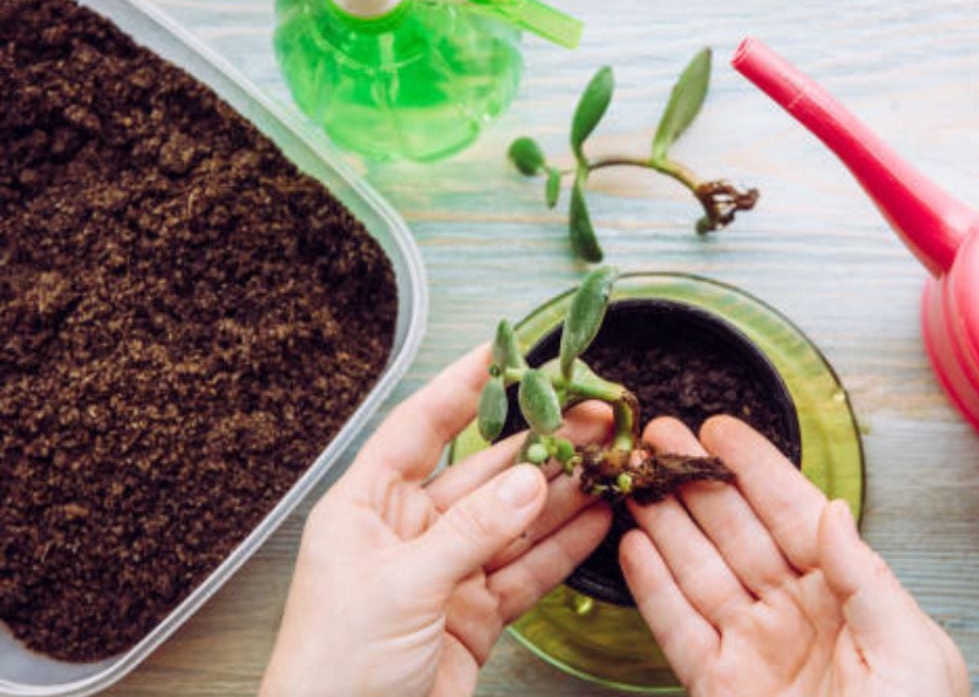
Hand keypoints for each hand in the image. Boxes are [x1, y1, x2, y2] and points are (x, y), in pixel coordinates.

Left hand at [260, 346, 611, 696]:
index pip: (421, 428)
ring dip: (561, 492)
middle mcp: (408, 532)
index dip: (463, 387)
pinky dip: (563, 546)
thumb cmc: (334, 669)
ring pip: (513, 520)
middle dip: (538, 442)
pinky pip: (526, 569)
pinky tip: (596, 518)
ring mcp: (445, 573)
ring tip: (608, 458)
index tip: (505, 351)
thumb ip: (472, 531)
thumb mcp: (402, 586)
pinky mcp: (475, 615)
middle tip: (590, 413)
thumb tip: (530, 481)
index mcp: (367, 507)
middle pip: (482, 472)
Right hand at [620, 416, 967, 696]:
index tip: (720, 429)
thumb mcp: (912, 653)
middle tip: (657, 435)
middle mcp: (794, 611)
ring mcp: (751, 647)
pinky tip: (632, 547)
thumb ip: (864, 577)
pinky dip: (651, 587)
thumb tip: (832, 510)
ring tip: (634, 478)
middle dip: (695, 480)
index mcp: (848, 594)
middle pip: (735, 531)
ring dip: (664, 521)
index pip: (793, 514)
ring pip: (698, 569)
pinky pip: (676, 627)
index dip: (755, 469)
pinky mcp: (715, 685)